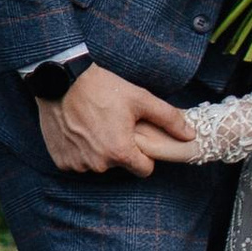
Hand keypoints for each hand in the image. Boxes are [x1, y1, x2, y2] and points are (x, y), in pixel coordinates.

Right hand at [37, 63, 195, 175]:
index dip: (145, 155)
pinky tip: (79, 130)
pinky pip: (78, 163)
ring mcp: (77, 165)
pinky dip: (80, 151)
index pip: (144, 169)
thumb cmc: (103, 88)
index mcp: (120, 153)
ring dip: (99, 151)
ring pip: (98, 165)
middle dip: (120, 150)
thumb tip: (190, 135)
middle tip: (114, 124)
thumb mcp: (141, 99)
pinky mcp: (61, 161)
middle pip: (120, 166)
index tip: (137, 138)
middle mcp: (98, 165)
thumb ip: (169, 119)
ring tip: (95, 124)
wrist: (62, 81)